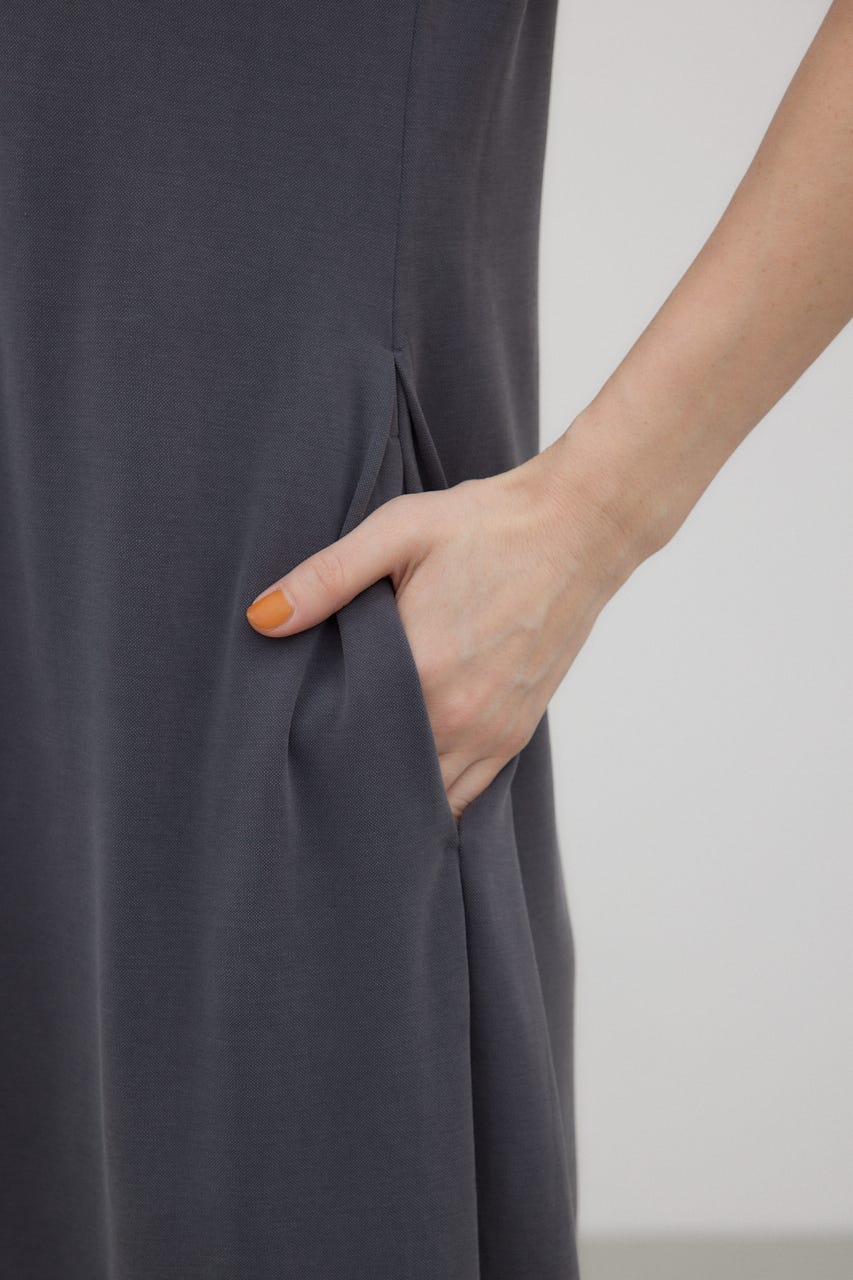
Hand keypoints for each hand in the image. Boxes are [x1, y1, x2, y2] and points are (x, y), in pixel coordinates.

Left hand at [245, 432, 641, 822]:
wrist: (577, 528)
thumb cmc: (486, 524)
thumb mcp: (397, 531)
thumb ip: (326, 578)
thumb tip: (262, 619)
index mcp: (421, 669)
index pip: (346, 738)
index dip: (314, 744)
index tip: (289, 739)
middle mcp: (458, 715)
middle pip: (384, 778)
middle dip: (349, 777)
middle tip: (312, 769)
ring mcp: (492, 731)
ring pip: (428, 798)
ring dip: (393, 793)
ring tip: (358, 780)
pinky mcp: (517, 732)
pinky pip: (469, 794)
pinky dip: (437, 796)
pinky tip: (408, 782)